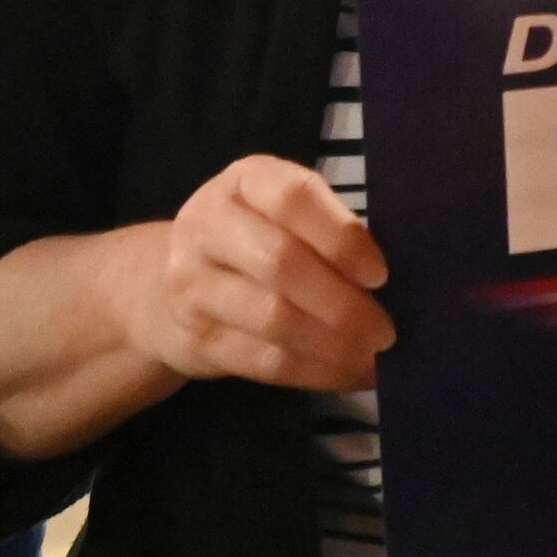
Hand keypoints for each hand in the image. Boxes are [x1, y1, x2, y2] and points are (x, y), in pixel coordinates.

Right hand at [122, 155, 394, 393]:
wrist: (166, 286)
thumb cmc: (254, 239)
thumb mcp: (280, 213)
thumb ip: (325, 231)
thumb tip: (390, 281)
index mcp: (244, 181)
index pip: (293, 199)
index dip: (341, 237)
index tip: (380, 274)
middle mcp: (208, 225)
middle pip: (281, 264)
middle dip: (342, 303)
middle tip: (385, 331)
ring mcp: (192, 284)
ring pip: (273, 319)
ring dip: (333, 345)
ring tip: (373, 358)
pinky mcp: (195, 337)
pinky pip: (263, 362)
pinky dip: (316, 372)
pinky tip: (348, 375)